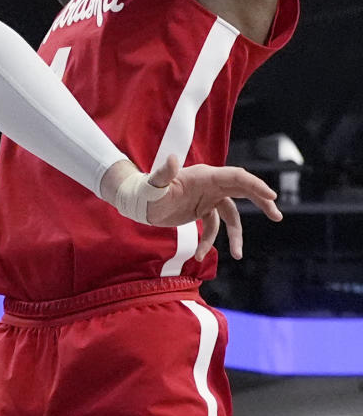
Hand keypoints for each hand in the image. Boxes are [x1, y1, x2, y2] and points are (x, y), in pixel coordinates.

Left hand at [145, 153, 281, 259]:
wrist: (138, 202)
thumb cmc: (146, 191)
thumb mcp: (154, 184)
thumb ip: (163, 173)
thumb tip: (171, 160)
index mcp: (205, 175)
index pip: (237, 177)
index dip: (255, 185)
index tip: (271, 197)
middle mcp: (210, 184)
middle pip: (243, 190)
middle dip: (261, 201)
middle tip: (277, 216)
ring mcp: (207, 198)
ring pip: (231, 215)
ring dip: (236, 235)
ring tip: (239, 255)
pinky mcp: (201, 210)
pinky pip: (214, 227)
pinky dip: (209, 242)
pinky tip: (199, 255)